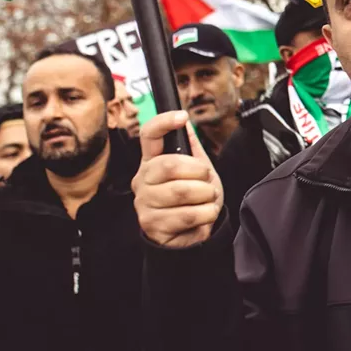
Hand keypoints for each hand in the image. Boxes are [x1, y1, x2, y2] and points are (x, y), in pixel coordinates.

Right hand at [133, 111, 222, 246]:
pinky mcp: (151, 224)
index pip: (149, 136)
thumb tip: (185, 121)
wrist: (192, 233)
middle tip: (207, 181)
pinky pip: (188, 214)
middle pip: (170, 165)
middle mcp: (142, 180)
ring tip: (207, 199)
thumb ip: (191, 148)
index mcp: (152, 162)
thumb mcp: (197, 171)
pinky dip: (206, 213)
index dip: (163, 122)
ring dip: (206, 195)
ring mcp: (144, 202)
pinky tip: (204, 214)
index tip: (182, 116)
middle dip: (199, 172)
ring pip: (182, 191)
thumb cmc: (193, 199)